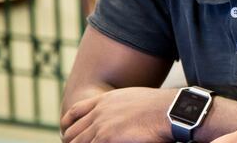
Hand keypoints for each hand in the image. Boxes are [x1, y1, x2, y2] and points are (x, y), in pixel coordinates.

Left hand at [60, 87, 174, 142]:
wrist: (169, 109)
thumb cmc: (160, 106)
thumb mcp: (134, 99)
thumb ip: (121, 106)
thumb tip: (121, 117)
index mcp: (105, 100)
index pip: (76, 111)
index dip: (68, 124)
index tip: (67, 133)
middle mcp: (99, 111)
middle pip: (72, 131)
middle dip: (71, 141)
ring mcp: (101, 125)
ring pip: (77, 142)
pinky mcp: (107, 138)